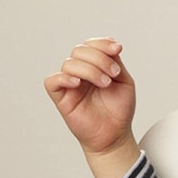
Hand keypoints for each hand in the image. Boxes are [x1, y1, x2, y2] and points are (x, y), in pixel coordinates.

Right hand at [44, 37, 139, 177]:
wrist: (115, 134)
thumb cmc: (119, 109)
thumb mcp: (124, 81)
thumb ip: (116, 62)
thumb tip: (111, 43)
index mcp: (95, 65)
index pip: (91, 45)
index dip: (102, 43)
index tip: (117, 49)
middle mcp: (80, 72)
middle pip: (80, 50)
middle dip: (100, 58)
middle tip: (114, 74)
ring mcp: (70, 84)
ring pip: (69, 63)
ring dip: (90, 70)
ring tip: (105, 84)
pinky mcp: (61, 97)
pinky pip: (52, 81)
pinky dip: (64, 78)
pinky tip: (78, 83)